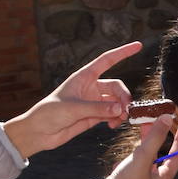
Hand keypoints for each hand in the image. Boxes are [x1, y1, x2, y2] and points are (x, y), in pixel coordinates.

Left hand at [4, 41, 137, 157]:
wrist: (39, 132)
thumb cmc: (50, 113)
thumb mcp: (74, 108)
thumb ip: (98, 109)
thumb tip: (121, 109)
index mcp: (83, 77)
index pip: (107, 60)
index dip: (123, 52)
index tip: (138, 46)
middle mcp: (90, 88)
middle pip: (116, 87)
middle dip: (124, 97)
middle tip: (126, 110)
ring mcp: (93, 102)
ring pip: (116, 102)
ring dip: (121, 110)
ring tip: (120, 120)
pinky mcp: (94, 116)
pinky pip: (112, 114)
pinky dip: (116, 119)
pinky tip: (113, 126)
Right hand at [61, 117, 177, 178]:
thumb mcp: (142, 158)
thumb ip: (155, 138)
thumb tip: (166, 118)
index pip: (176, 158)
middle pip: (159, 158)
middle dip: (157, 140)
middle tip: (156, 123)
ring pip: (143, 162)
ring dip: (141, 148)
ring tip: (139, 133)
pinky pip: (128, 169)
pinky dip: (126, 161)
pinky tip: (118, 160)